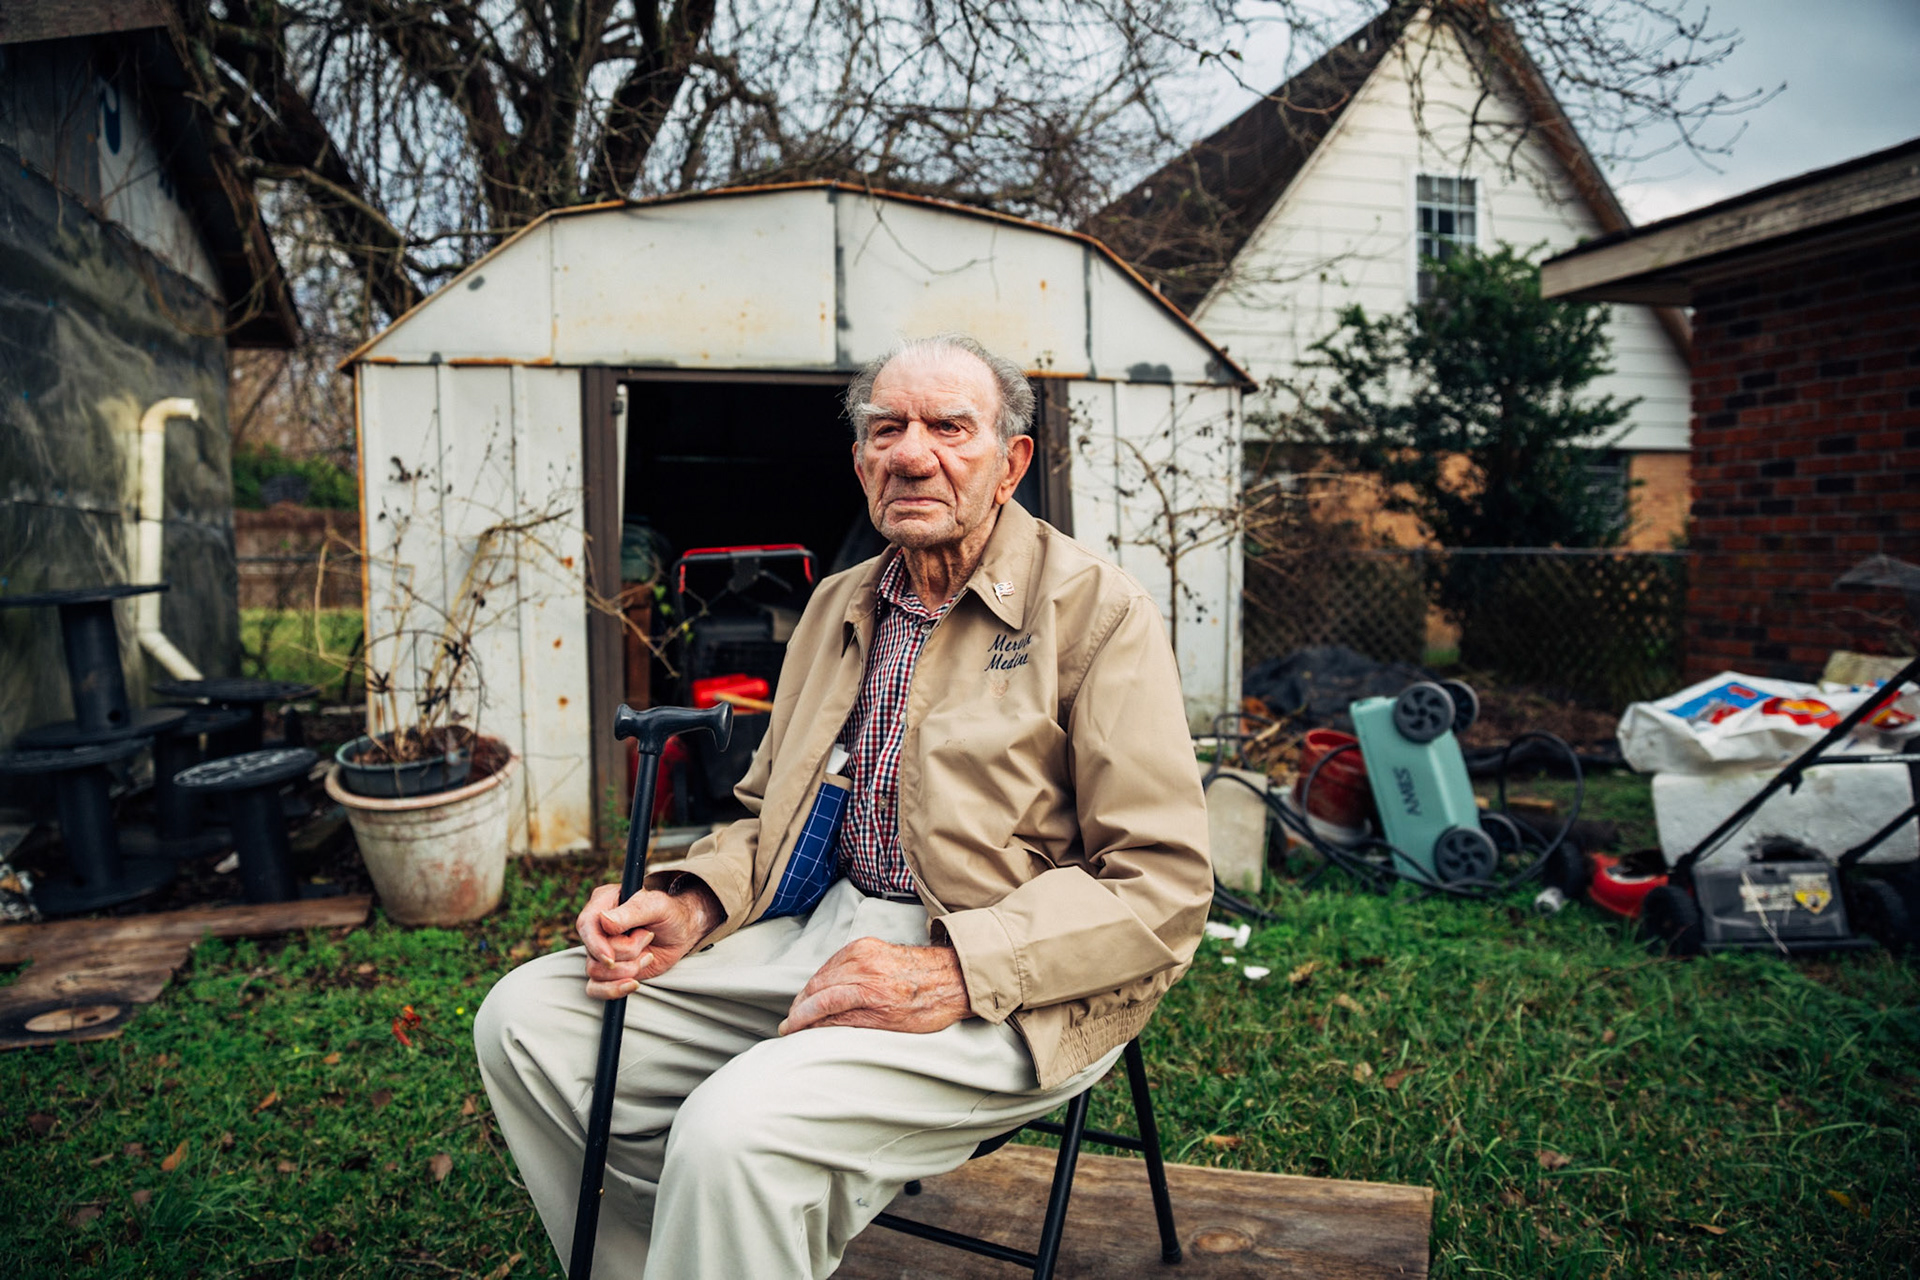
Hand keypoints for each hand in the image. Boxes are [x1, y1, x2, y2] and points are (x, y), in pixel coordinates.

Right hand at [575, 880, 722, 999]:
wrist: (681, 932)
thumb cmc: (669, 913)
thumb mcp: (657, 905)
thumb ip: (632, 911)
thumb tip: (604, 921)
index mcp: (603, 902)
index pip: (586, 924)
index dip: (595, 944)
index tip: (610, 958)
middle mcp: (597, 927)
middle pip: (594, 952)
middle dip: (626, 953)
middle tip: (649, 937)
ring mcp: (601, 949)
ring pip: (596, 971)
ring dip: (628, 969)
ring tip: (647, 955)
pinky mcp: (608, 970)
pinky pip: (595, 988)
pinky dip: (613, 990)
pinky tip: (634, 984)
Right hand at [778, 937, 971, 1035]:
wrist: (954, 976)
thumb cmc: (929, 1006)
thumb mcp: (891, 1026)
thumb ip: (850, 1023)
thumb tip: (817, 1027)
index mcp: (871, 988)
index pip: (822, 1002)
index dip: (801, 1018)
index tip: (788, 1030)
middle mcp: (864, 964)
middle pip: (817, 985)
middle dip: (801, 1006)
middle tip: (791, 1024)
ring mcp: (865, 950)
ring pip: (823, 972)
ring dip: (809, 991)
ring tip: (803, 1010)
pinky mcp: (866, 943)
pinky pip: (834, 961)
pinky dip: (823, 977)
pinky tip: (821, 989)